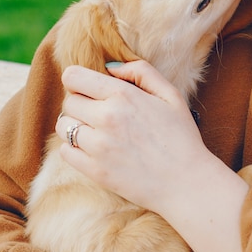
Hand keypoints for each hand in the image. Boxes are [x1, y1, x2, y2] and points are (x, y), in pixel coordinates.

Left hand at [56, 60, 212, 211]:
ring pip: (64, 126)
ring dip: (75, 126)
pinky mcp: (95, 170)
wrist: (187, 183)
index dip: (78, 81)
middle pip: (69, 101)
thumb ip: (141, 72)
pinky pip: (65, 152)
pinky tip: (93, 150)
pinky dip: (74, 149)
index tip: (89, 90)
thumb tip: (109, 68)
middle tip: (99, 114)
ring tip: (95, 132)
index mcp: (123, 95)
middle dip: (80, 104)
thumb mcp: (170, 95)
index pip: (73, 77)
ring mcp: (98, 146)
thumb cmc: (182, 137)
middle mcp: (106, 117)